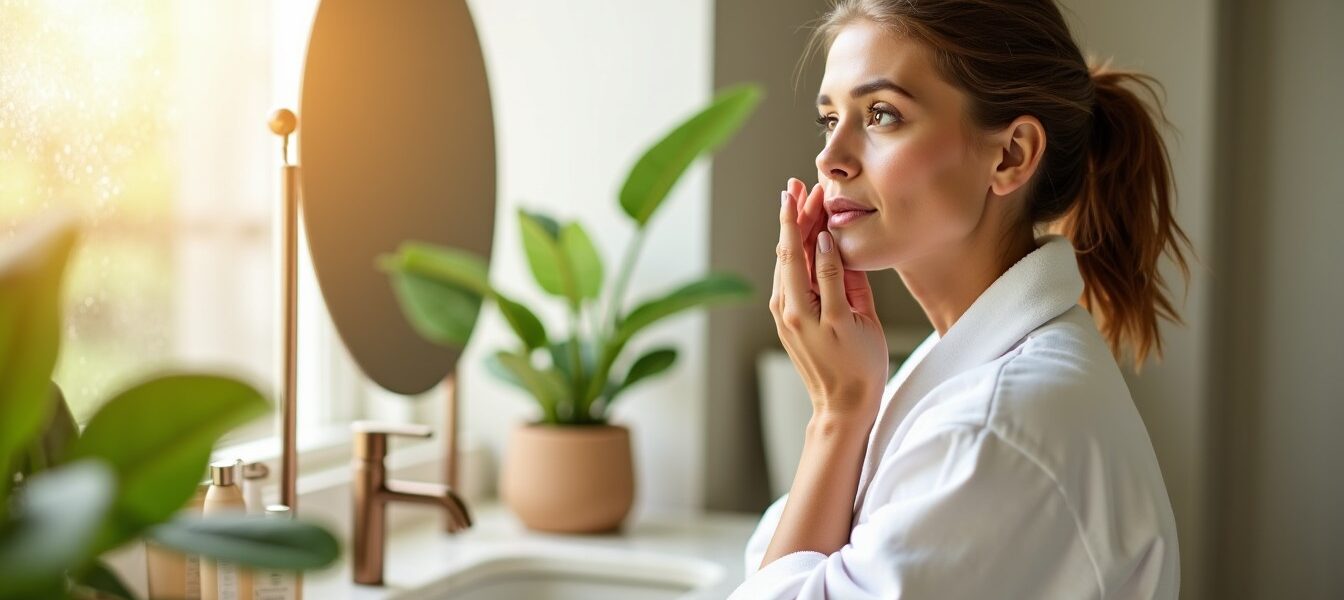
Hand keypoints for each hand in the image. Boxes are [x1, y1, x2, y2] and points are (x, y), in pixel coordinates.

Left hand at [771, 181, 888, 421]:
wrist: (843, 407)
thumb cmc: (860, 367)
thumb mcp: (857, 320)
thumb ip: (841, 279)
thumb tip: (829, 241)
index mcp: (804, 308)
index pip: (799, 251)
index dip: (802, 218)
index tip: (805, 192)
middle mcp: (787, 309)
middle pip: (788, 251)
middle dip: (795, 216)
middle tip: (802, 187)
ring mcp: (785, 315)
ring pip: (786, 262)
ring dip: (793, 231)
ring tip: (799, 201)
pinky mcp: (788, 321)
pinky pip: (789, 278)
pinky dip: (794, 253)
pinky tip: (803, 236)